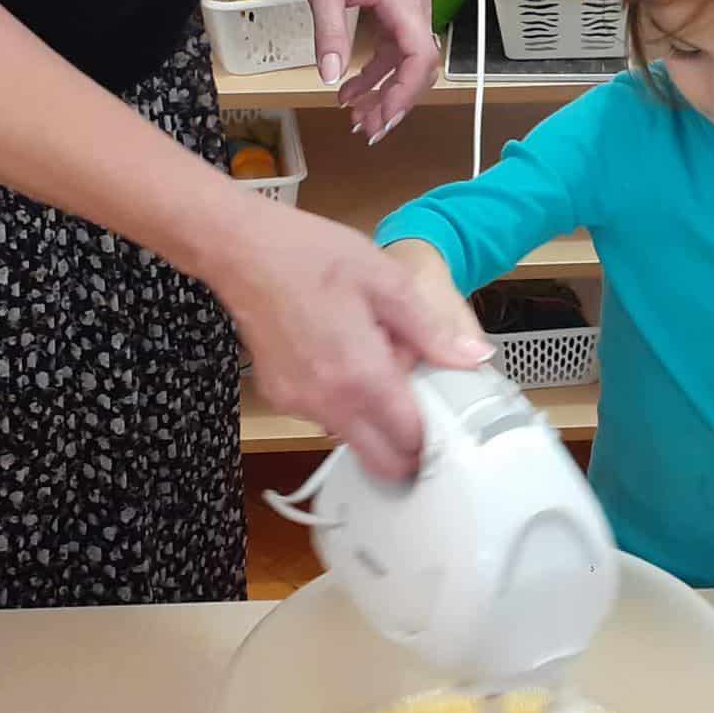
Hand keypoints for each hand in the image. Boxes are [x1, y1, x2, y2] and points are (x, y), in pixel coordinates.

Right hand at [212, 203, 492, 479]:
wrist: (241, 251)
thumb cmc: (309, 255)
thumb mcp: (386, 281)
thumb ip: (431, 330)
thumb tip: (472, 357)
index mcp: (360, 375)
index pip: (410, 440)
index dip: (435, 437)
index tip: (449, 424)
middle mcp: (327, 401)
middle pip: (381, 462)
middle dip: (407, 449)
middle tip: (424, 415)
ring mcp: (298, 404)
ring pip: (353, 440)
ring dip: (374, 422)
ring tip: (380, 367)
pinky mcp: (281, 398)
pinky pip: (326, 417)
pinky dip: (344, 404)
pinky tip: (347, 360)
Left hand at [300, 0, 439, 141]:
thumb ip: (330, 34)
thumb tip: (330, 79)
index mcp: (404, 2)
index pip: (419, 59)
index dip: (404, 95)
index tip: (382, 119)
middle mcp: (415, 8)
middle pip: (417, 68)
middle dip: (393, 102)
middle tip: (365, 130)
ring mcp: (408, 8)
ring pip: (404, 63)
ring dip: (382, 91)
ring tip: (353, 116)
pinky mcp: (396, 8)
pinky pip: (393, 49)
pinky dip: (376, 72)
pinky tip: (350, 88)